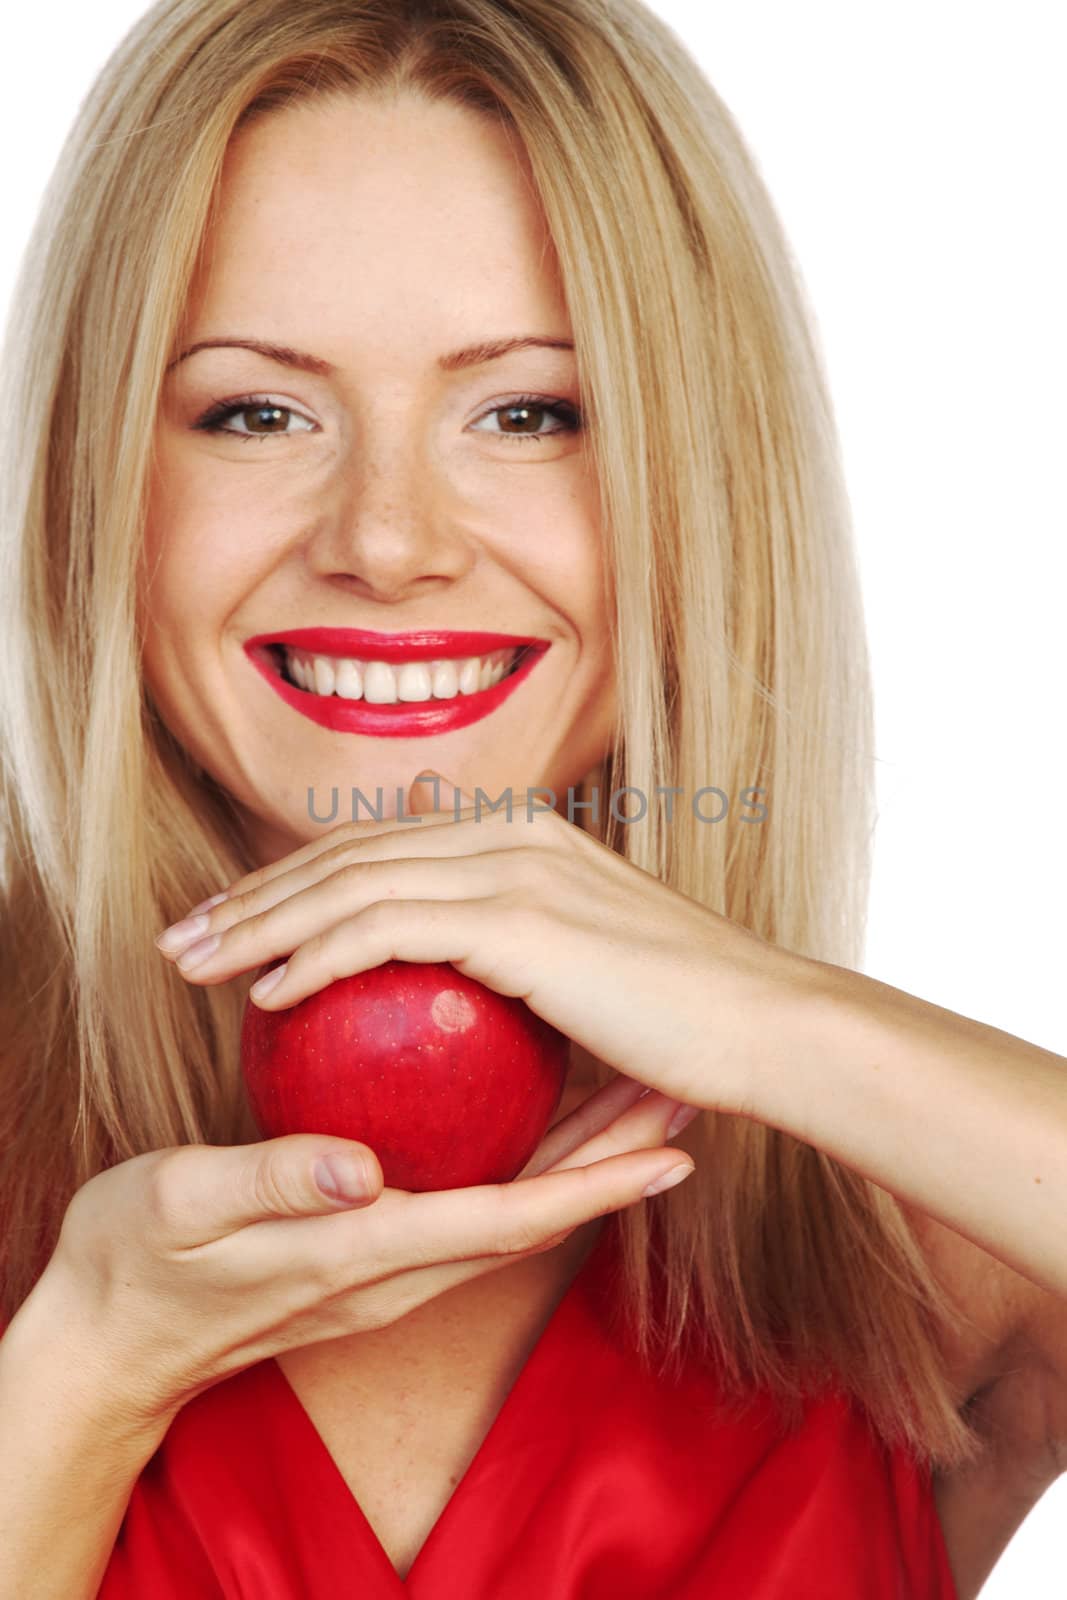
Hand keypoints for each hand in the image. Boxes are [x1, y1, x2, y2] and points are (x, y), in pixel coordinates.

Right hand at [17, 1079, 694, 1432]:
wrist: (113, 1333)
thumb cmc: (137, 1263)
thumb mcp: (180, 1208)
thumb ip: (269, 1185)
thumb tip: (361, 1167)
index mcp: (364, 1252)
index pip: (505, 1218)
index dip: (595, 1185)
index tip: (670, 1153)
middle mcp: (396, 1262)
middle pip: (536, 1211)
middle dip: (618, 1163)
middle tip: (687, 1096)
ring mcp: (388, 1256)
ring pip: (512, 1203)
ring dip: (584, 1154)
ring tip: (644, 1090)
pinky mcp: (372, 1241)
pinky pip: (469, 1196)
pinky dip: (521, 1153)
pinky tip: (535, 1101)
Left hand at [156, 768, 816, 1111]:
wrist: (762, 1025)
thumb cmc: (680, 1023)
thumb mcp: (586, 978)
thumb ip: (511, 969)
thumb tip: (452, 1003)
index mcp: (519, 834)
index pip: (377, 845)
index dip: (293, 878)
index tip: (235, 924)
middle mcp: (508, 830)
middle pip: (343, 852)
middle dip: (251, 893)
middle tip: (184, 940)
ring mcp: (512, 865)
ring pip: (347, 882)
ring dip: (259, 922)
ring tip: (195, 966)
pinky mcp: (517, 914)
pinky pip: (385, 928)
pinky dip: (318, 957)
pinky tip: (270, 995)